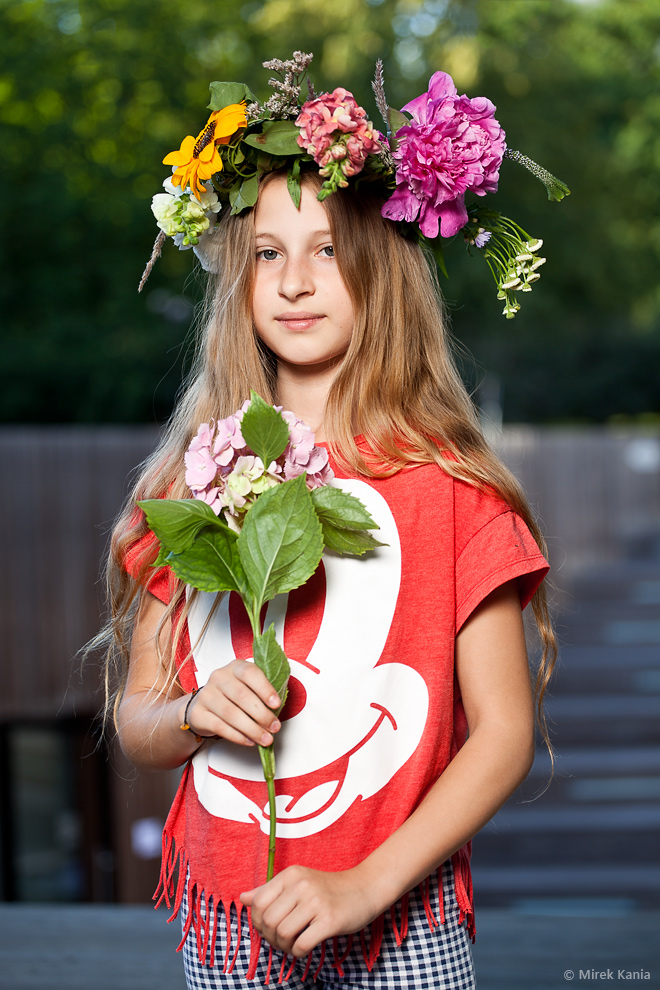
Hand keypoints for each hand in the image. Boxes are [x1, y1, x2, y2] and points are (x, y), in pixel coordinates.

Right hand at [186, 660, 281, 747]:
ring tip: (265, 739)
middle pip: (241, 696)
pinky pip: (220, 727)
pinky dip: (238, 736)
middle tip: (275, 728)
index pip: (250, 673)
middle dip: (262, 715)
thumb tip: (278, 711)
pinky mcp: (198, 713)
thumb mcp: (248, 687)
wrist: (203, 706)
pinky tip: (249, 741)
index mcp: (235, 667)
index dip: (264, 688)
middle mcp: (219, 677)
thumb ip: (262, 693)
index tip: (276, 704)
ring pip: (231, 714)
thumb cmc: (233, 696)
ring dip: (252, 729)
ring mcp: (206, 694)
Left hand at [240, 865, 378, 957]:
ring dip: (284, 946)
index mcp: (291, 874)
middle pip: (269, 921)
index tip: (268, 928)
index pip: (258, 902)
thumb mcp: (298, 882)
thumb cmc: (328, 889)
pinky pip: (301, 945)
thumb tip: (243, 898)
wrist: (364, 888)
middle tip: (281, 940)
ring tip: (292, 944)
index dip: (258, 922)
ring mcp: (316, 902)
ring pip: (283, 934)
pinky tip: (304, 947)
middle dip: (271, 937)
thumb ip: (269, 890)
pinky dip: (297, 953)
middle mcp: (301, 885)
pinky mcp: (330, 920)